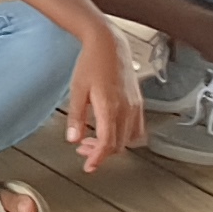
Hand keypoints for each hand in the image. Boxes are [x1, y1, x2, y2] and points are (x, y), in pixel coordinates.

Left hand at [61, 29, 144, 169]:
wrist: (109, 45)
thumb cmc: (91, 63)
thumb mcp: (76, 89)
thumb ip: (76, 116)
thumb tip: (72, 139)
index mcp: (111, 107)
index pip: (108, 143)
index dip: (98, 158)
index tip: (89, 167)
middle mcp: (128, 109)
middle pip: (118, 144)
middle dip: (101, 153)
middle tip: (82, 152)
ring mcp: (136, 106)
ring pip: (129, 139)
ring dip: (112, 145)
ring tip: (92, 141)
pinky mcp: (139, 103)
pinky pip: (137, 128)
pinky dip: (124, 136)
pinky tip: (109, 131)